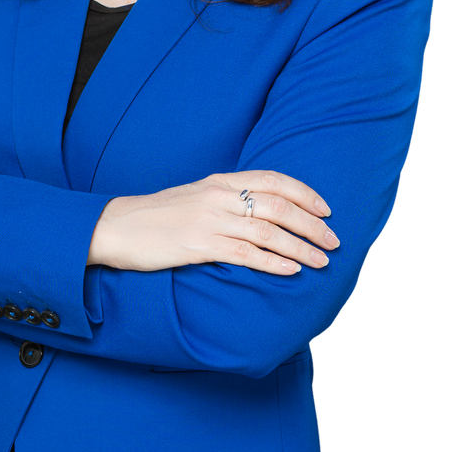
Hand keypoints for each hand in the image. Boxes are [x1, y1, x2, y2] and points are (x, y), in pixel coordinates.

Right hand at [87, 171, 338, 273]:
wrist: (117, 226)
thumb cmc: (158, 215)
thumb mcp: (196, 196)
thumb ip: (227, 199)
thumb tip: (262, 211)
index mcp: (220, 180)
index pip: (274, 180)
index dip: (305, 194)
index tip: (327, 210)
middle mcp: (219, 196)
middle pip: (279, 206)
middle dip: (312, 224)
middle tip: (334, 241)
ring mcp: (209, 220)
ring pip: (268, 231)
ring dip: (301, 247)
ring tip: (322, 261)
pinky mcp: (199, 245)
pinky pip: (245, 254)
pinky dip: (273, 262)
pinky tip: (291, 271)